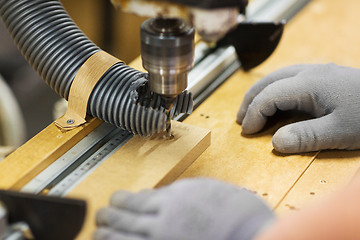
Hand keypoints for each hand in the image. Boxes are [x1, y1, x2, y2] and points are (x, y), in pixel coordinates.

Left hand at [94, 178, 273, 239]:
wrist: (253, 235)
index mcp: (172, 198)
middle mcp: (161, 220)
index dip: (121, 199)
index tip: (117, 200)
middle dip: (108, 215)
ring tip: (99, 232)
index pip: (134, 198)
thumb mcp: (209, 189)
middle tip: (102, 214)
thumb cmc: (238, 213)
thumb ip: (181, 191)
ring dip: (106, 233)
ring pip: (120, 237)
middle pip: (121, 216)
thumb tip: (163, 194)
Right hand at [237, 63, 359, 152]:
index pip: (268, 96)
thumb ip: (305, 137)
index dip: (253, 114)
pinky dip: (274, 90)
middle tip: (240, 120)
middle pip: (268, 82)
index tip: (247, 132)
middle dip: (250, 100)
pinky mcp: (324, 76)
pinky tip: (276, 100)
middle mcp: (309, 72)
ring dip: (260, 93)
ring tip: (251, 110)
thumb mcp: (340, 132)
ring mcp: (317, 71)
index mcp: (309, 84)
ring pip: (277, 77)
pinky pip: (288, 78)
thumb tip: (275, 143)